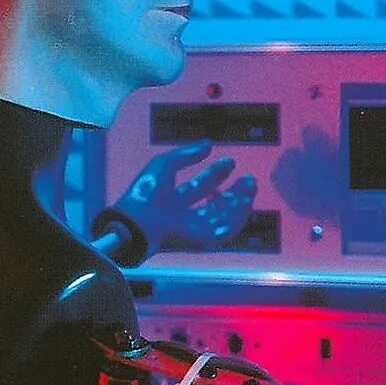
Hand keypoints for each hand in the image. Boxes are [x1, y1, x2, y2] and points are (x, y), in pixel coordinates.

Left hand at [91, 142, 258, 266]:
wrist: (135, 226)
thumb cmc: (145, 195)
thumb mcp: (163, 166)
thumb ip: (186, 155)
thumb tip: (208, 143)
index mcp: (172, 199)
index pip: (199, 186)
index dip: (216, 173)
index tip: (230, 161)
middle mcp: (184, 216)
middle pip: (214, 205)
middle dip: (233, 192)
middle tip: (248, 179)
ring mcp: (192, 229)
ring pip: (222, 218)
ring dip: (239, 203)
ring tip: (249, 187)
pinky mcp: (200, 241)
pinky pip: (224, 231)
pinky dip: (236, 218)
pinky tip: (244, 202)